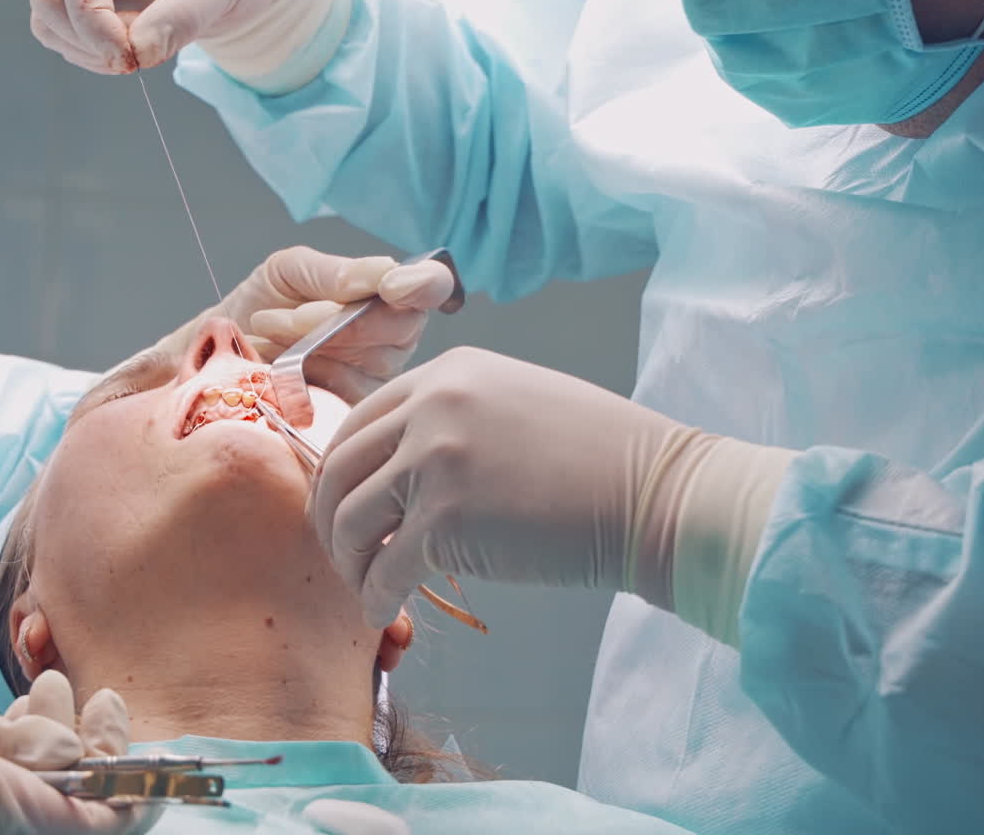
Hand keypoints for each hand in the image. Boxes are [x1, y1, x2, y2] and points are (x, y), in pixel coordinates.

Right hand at [30, 0, 303, 73]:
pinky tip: (136, 48)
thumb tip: (137, 55)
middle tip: (141, 62)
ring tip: (147, 50)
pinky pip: (64, 30)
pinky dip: (92, 51)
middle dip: (89, 40)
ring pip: (49, 16)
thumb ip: (183, 15)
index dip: (94, 24)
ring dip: (88, 50)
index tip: (132, 63)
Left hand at [152, 247, 455, 402]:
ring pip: (370, 361)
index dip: (423, 284)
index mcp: (388, 296)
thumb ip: (335, 272)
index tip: (393, 285)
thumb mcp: (290, 272)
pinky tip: (273, 370)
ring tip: (265, 336)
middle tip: (282, 316)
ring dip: (310, 345)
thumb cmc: (260, 306)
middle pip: (401, 326)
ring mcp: (375, 380)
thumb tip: (381, 275)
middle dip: (339, 317)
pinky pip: (345, 396)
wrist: (216, 355)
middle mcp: (392, 339)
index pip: (432, 286)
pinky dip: (302, 379)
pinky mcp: (351, 416)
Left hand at [309, 347, 714, 627]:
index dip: (341, 469)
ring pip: (352, 519)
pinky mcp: (448, 520)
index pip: (360, 419)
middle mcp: (432, 406)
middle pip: (341, 467)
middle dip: (330, 517)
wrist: (653, 491)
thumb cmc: (596, 453)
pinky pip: (386, 568)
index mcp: (447, 373)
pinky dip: (376, 596)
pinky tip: (385, 610)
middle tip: (342, 552)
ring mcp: (436, 460)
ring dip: (349, 562)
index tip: (343, 503)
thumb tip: (398, 462)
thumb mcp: (512, 399)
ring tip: (365, 585)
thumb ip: (451, 414)